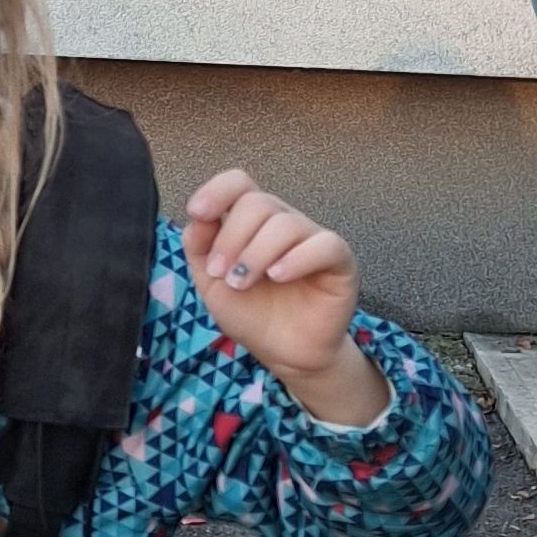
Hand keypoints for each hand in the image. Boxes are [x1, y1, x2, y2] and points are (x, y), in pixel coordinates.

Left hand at [181, 167, 381, 423]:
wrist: (284, 353)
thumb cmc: (251, 313)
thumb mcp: (211, 281)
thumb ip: (200, 245)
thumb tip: (198, 214)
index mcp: (252, 221)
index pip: (239, 183)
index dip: (217, 190)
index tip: (197, 212)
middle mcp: (283, 222)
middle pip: (257, 202)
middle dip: (231, 238)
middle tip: (221, 274)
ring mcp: (312, 239)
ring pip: (284, 223)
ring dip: (255, 254)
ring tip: (241, 283)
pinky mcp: (339, 261)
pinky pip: (323, 245)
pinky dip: (296, 259)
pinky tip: (277, 276)